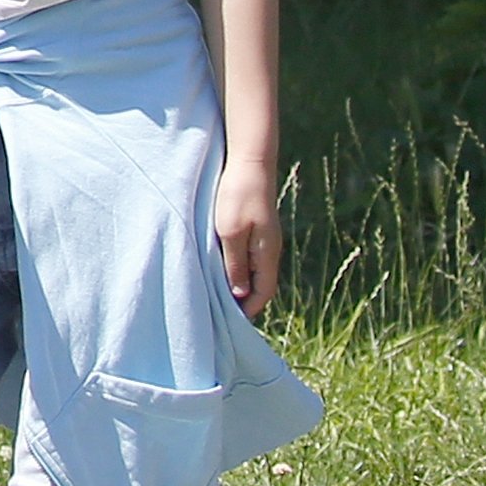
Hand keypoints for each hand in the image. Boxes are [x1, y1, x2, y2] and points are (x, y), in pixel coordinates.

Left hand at [214, 156, 283, 313]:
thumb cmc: (237, 196)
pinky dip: (236, 267)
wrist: (250, 162)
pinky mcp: (255, 228)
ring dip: (238, 283)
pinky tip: (219, 268)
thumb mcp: (230, 232)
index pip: (262, 293)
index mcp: (266, 254)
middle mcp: (269, 250)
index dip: (248, 310)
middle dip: (242, 301)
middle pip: (258, 284)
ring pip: (252, 270)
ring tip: (216, 295)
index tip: (231, 323)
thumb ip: (235, 264)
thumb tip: (238, 294)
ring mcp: (263, 239)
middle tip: (221, 314)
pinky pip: (247, 256)